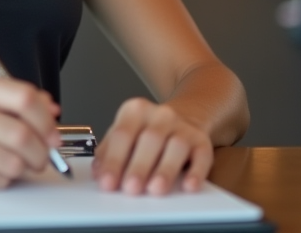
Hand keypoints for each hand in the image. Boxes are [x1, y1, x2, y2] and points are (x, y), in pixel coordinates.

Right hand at [0, 71, 61, 188]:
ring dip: (21, 169)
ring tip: (12, 164)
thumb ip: (14, 98)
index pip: (24, 98)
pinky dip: (1, 179)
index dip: (46, 121)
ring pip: (12, 163)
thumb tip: (51, 109)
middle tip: (41, 157)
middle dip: (41, 153)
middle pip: (22, 135)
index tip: (52, 134)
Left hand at [92, 98, 212, 195]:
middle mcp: (160, 115)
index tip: (108, 183)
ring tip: (155, 190)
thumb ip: (109, 151)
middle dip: (138, 167)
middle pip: (149, 140)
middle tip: (130, 189)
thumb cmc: (147, 130)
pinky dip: (196, 172)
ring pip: (176, 146)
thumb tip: (99, 173)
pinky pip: (201, 155)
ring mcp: (183, 126)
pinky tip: (189, 186)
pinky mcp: (202, 140)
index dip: (114, 160)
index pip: (122, 135)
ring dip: (165, 170)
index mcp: (135, 111)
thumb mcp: (125, 133)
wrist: (184, 115)